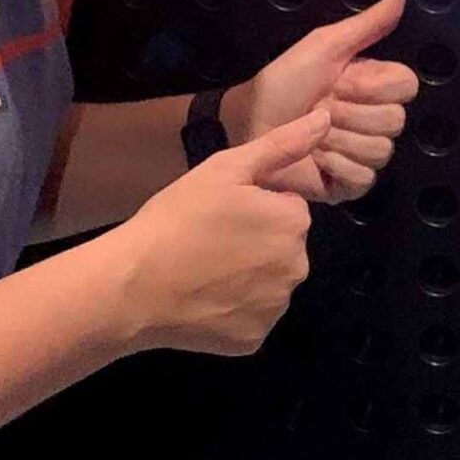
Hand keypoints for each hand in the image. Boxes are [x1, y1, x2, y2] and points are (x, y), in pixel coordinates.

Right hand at [108, 109, 328, 355]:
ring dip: (247, 276)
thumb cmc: (178, 219)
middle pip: (282, 247)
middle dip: (255, 242)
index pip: (286, 208)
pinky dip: (232, 310)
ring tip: (202, 270)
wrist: (133, 286)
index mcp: (294, 222)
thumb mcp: (226, 169)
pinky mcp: (254, 340)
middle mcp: (298, 267)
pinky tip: (202, 299)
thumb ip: (282, 144)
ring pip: (268, 283)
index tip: (220, 213)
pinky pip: (251, 317)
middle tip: (208, 241)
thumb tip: (326, 119)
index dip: (253, 208)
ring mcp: (276, 308)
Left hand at [229, 0, 415, 201]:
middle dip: (349, 114)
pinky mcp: (351, 185)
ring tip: (311, 134)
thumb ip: (367, 24)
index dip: (372, 85)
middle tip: (318, 108)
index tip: (340, 80)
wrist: (248, 124)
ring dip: (337, 140)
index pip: (407, 86)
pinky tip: (315, 159)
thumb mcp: (324, 46)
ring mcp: (365, 155)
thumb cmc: (283, 83)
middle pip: (394, 121)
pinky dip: (335, 166)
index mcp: (375, 86)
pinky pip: (364, 178)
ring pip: (380, 150)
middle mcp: (376, 120)